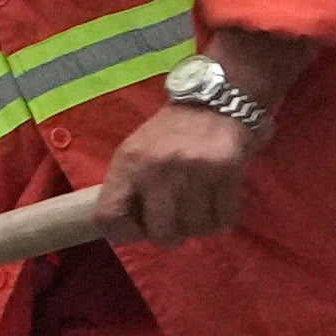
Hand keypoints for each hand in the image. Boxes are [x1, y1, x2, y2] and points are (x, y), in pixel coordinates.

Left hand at [107, 97, 255, 246]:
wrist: (216, 100)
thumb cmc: (171, 133)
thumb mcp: (136, 152)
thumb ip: (127, 188)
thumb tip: (125, 233)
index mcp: (129, 161)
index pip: (109, 216)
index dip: (124, 233)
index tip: (139, 229)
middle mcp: (158, 167)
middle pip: (160, 232)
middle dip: (169, 235)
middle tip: (176, 222)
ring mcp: (194, 170)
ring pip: (195, 229)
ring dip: (198, 226)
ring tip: (198, 208)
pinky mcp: (227, 171)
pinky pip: (223, 219)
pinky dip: (221, 219)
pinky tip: (216, 204)